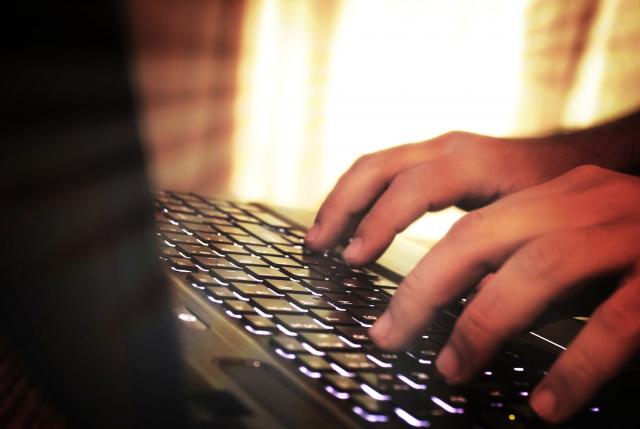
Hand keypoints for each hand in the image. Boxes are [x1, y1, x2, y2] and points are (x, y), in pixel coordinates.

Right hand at [306, 131, 597, 263]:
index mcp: (472, 162)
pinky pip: (380, 172)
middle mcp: (446, 149)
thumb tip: (459, 309)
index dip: (379, 224)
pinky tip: (348, 225)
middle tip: (318, 247)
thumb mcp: (535, 227)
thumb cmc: (557, 194)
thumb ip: (495, 262)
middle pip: (375, 169)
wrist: (570, 158)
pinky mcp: (429, 160)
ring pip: (370, 166)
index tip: (355, 259)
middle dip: (341, 208)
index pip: (411, 189)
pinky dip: (357, 198)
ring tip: (319, 238)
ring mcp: (434, 150)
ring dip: (340, 202)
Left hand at [371, 165, 639, 421]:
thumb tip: (453, 302)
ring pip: (538, 268)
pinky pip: (619, 321)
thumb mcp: (567, 249)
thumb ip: (516, 265)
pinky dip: (578, 364)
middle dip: (422, 289)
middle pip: (478, 235)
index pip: (458, 209)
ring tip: (450, 368)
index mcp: (548, 194)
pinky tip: (548, 405)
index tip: (356, 274)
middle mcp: (580, 201)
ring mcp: (628, 230)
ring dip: (484, 323)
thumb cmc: (633, 255)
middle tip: (386, 335)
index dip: (398, 239)